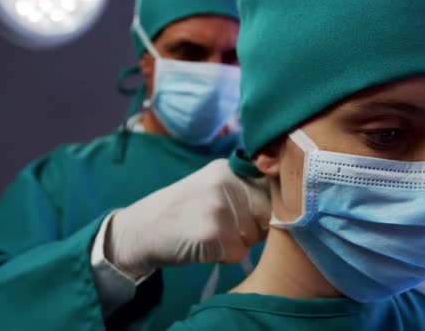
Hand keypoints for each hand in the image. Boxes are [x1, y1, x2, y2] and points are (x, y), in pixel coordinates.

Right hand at [105, 159, 270, 278]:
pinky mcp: (213, 233)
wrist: (139, 230)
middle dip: (254, 228)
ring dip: (237, 244)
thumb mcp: (211, 188)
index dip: (270, 207)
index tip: (256, 216)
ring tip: (208, 235)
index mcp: (229, 168)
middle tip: (223, 228)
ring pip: (254, 237)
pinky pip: (238, 254)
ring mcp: (219, 207)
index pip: (272, 188)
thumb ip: (244, 191)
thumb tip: (285, 209)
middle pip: (268, 214)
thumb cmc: (180, 212)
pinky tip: (202, 246)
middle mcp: (226, 182)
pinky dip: (224, 257)